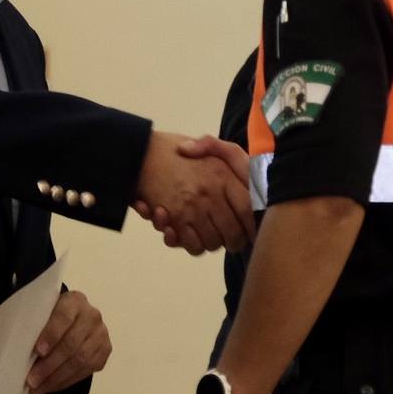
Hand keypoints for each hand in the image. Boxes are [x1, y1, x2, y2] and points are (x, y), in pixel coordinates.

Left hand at [26, 291, 110, 393]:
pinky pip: (87, 370)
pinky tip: (52, 386)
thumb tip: (20, 352)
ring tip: (39, 388)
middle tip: (32, 380)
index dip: (51, 335)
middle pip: (72, 343)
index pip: (64, 317)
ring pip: (81, 360)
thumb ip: (37, 326)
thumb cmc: (52, 318)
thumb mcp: (45, 313)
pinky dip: (68, 381)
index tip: (37, 351)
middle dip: (50, 365)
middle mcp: (92, 315)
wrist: (75, 319)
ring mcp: (101, 334)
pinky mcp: (105, 350)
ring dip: (57, 377)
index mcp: (74, 301)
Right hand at [135, 132, 253, 254]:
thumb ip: (226, 155)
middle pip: (233, 231)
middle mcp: (211, 193)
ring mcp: (193, 207)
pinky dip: (192, 245)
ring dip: (212, 244)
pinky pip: (192, 245)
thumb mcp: (207, 147)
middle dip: (234, 241)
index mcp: (223, 175)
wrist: (140, 152)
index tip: (252, 231)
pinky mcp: (176, 218)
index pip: (248, 208)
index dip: (252, 225)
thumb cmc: (174, 150)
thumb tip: (242, 175)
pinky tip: (189, 233)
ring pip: (213, 242)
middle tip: (231, 241)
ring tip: (208, 235)